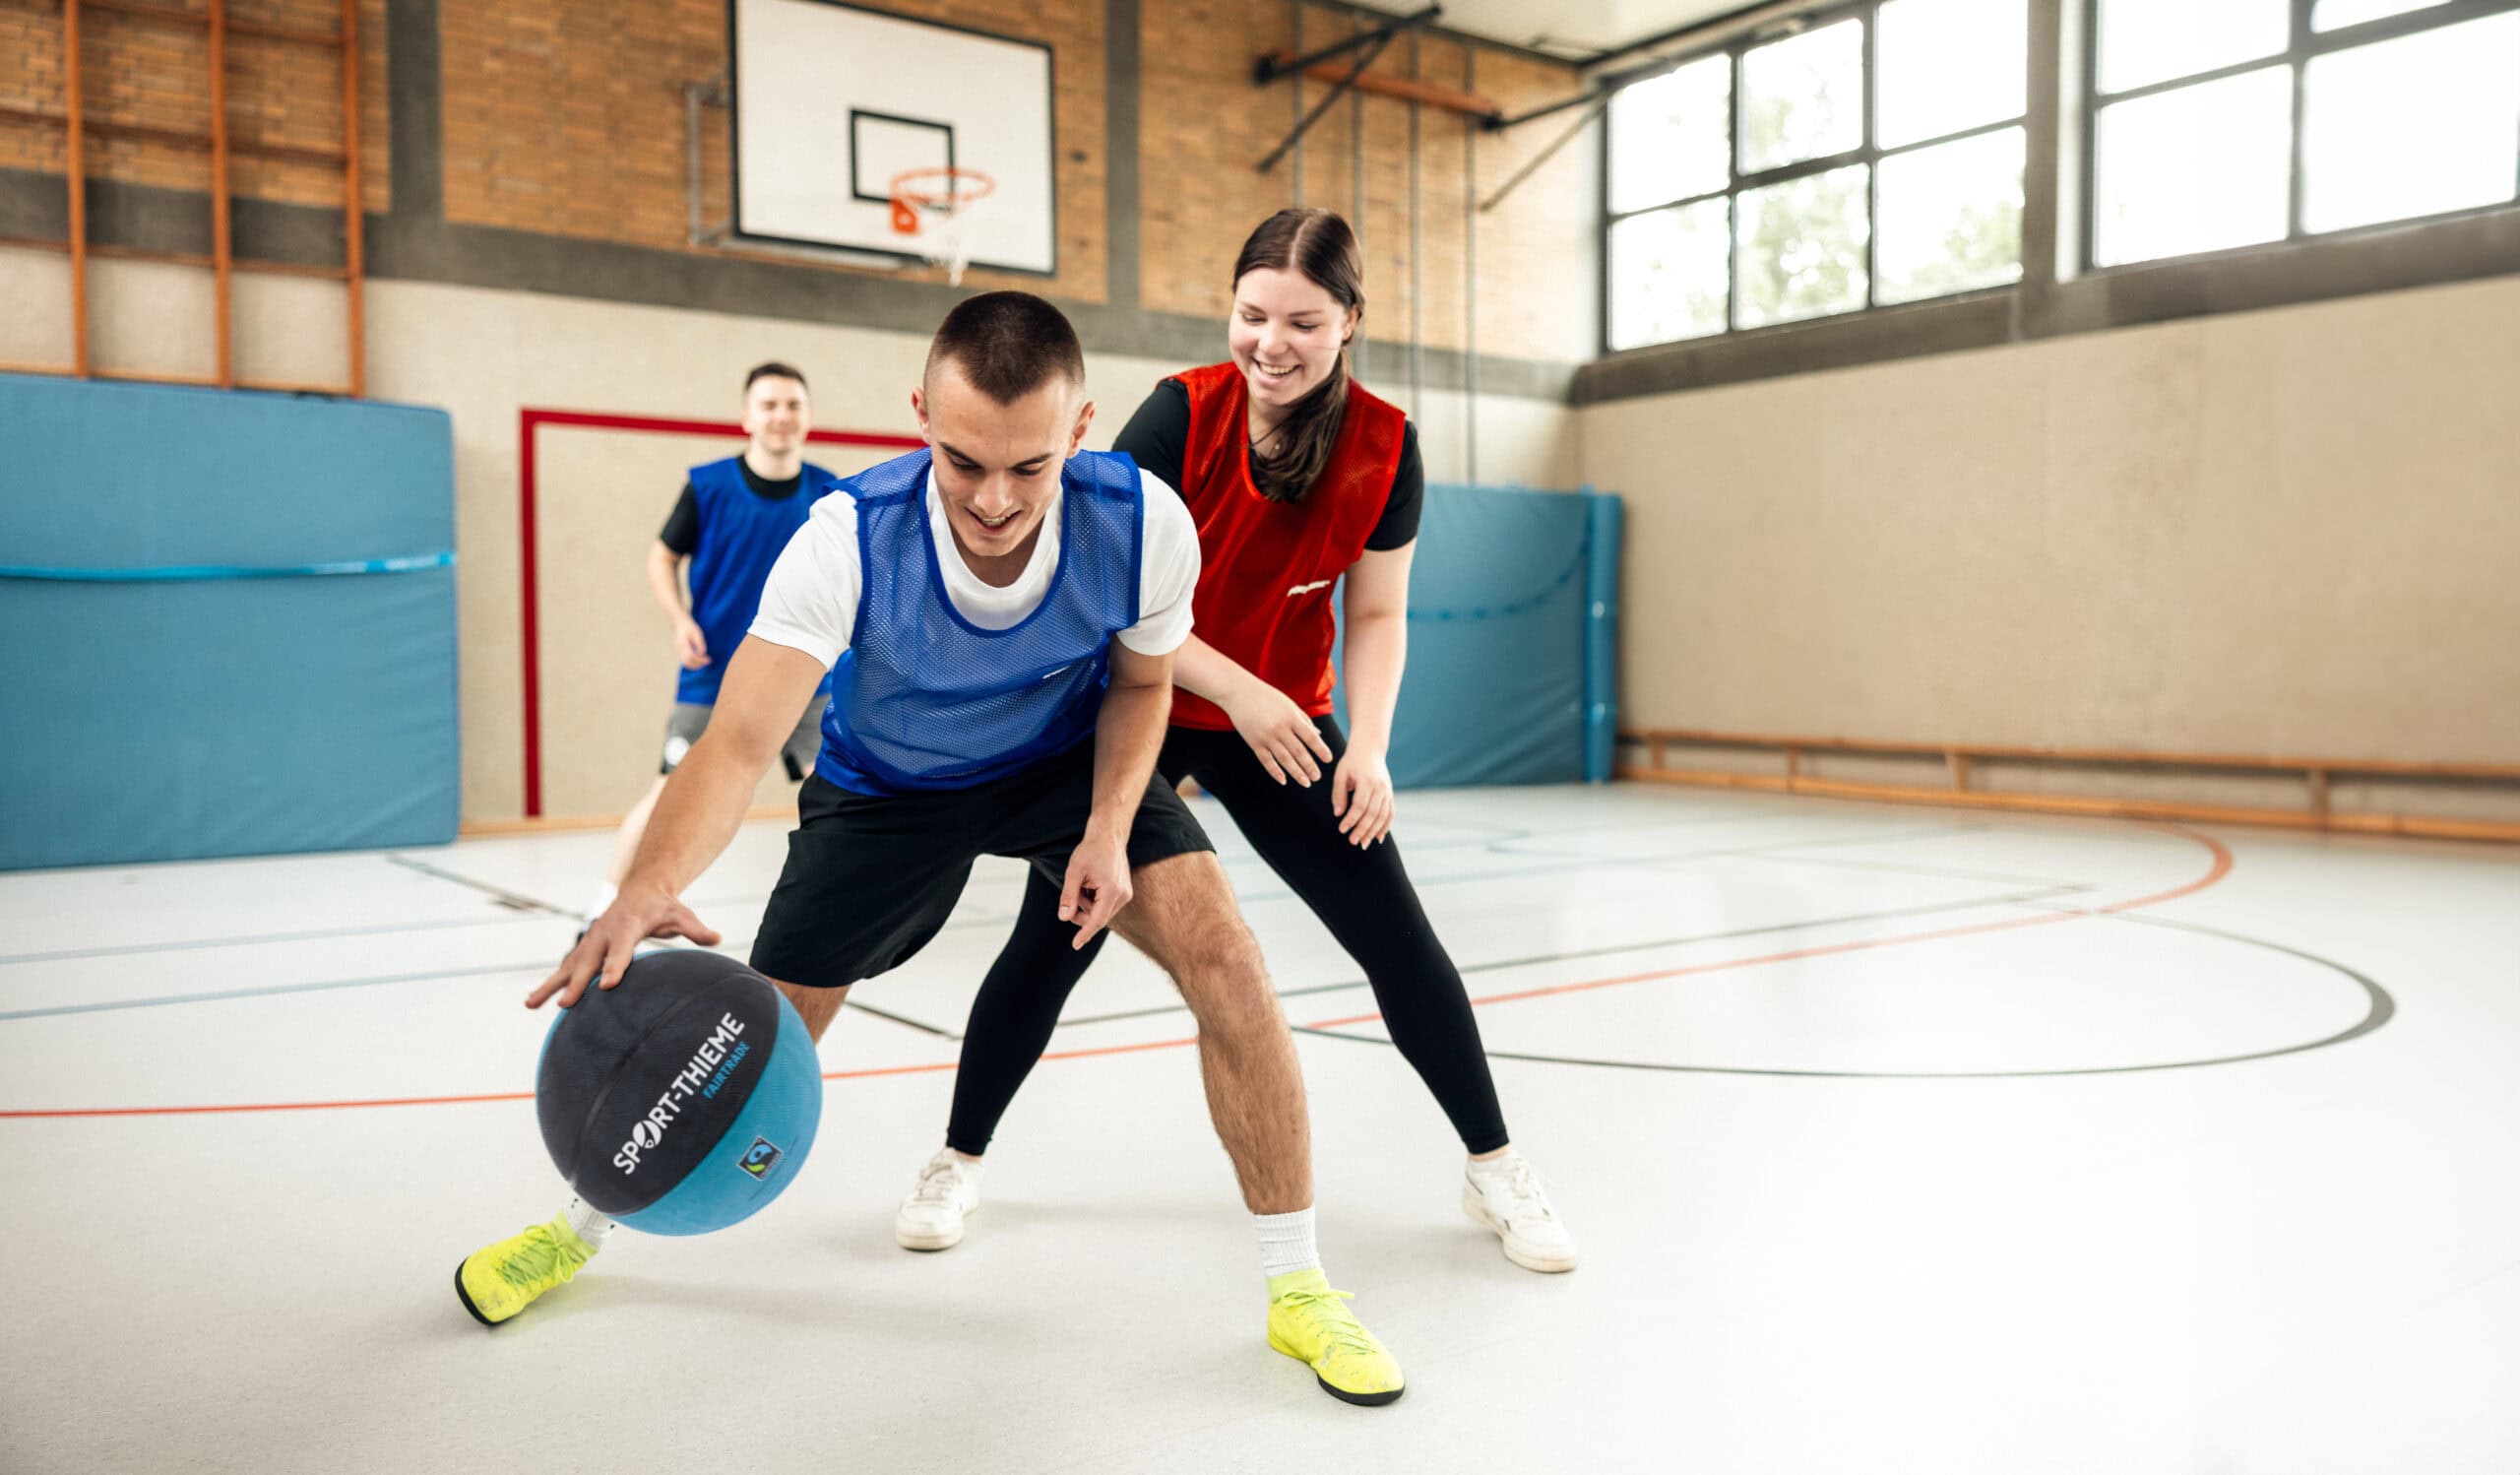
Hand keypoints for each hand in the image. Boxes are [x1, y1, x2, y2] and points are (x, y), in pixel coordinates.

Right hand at [527, 884, 722, 1009]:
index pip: (622, 949)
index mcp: (629, 926)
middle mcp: (604, 934)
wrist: (640, 890)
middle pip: (589, 961)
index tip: (607, 986)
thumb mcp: (681, 914)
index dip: (615, 966)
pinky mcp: (584, 950)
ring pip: (569, 966)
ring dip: (550, 985)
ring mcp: (591, 942)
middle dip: (577, 984)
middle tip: (566, 1005)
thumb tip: (717, 938)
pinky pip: (565, 969)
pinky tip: (534, 1002)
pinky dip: (550, 983)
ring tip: (531, 1005)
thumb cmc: (663, 907)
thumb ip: (695, 929)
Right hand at [674, 620, 708, 669]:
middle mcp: (679, 649)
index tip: (708, 659)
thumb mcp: (697, 633)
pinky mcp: (679, 652)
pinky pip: (685, 661)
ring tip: (704, 662)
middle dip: (698, 664)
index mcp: (683, 643)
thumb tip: (703, 654)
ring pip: (686, 663)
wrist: (681, 623)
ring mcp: (678, 651)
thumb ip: (700, 643)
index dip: (700, 660)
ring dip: (696, 665)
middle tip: (708, 661)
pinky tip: (699, 660)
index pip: (691, 656)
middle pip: (688, 662)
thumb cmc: (690, 627)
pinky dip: (692, 663)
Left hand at [1058, 828, 1133, 949]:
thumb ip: (1068, 896)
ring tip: (1083, 883)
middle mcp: (1123, 895)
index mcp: (1112, 891)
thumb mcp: (1074, 871)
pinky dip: (1093, 900)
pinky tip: (1091, 883)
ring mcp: (1125, 894)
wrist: (1109, 835)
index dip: (1084, 933)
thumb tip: (1063, 918)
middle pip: (1097, 918)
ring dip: (1087, 904)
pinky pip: (1104, 905)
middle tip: (1071, 895)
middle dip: (1081, 912)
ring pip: (1100, 912)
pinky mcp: (1124, 892)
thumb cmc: (1091, 850)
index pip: (1097, 920)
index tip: (1075, 945)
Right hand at [1223, 684, 1335, 786]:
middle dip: (1310, 766)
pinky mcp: (1254, 743)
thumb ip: (1304, 720)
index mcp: (1291, 718)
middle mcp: (1280, 729)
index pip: (1310, 737)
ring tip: (1306, 783)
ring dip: (1296, 773)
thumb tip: (1318, 736)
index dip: (1320, 750)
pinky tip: (1284, 781)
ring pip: (1284, 760)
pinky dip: (1275, 772)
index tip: (1328, 760)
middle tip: (1317, 777)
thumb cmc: (1267, 697)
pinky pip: (1266, 761)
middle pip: (1299, 752)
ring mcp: (1266, 737)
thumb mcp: (1288, 705)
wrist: (1239, 693)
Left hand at [1331, 744, 1395, 847]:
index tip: (1342, 829)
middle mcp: (1380, 787)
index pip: (1360, 805)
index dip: (1351, 819)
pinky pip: (1390, 813)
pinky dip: (1385, 826)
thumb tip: (1338, 814)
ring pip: (1383, 816)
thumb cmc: (1351, 762)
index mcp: (1367, 781)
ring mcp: (1387, 791)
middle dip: (1363, 829)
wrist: (1370, 750)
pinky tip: (1378, 837)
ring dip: (1374, 831)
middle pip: (1373, 813)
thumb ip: (1338, 794)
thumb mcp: (1340, 774)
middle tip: (1353, 841)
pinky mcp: (1390, 794)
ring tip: (1364, 843)